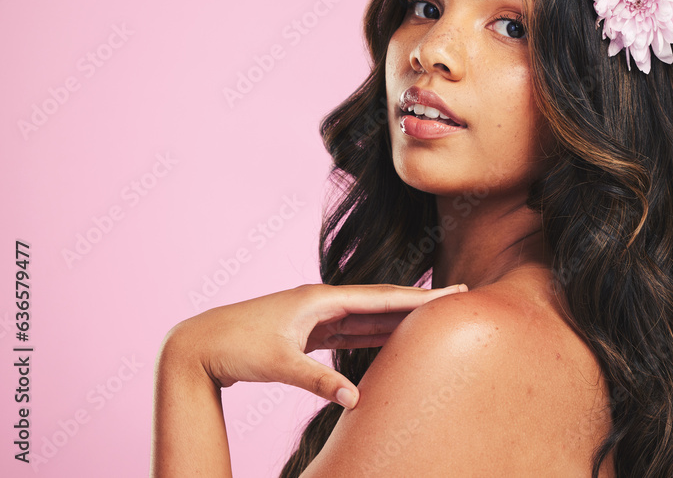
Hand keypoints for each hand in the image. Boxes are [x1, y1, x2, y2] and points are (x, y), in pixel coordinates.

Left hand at [159, 283, 467, 408]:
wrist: (198, 344)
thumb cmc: (236, 347)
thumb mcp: (280, 365)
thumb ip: (320, 381)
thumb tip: (356, 400)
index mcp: (321, 300)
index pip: (382, 298)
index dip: (419, 298)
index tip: (452, 291)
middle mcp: (322, 301)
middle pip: (380, 302)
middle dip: (418, 302)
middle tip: (455, 297)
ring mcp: (314, 315)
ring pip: (366, 316)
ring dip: (397, 318)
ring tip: (431, 318)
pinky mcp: (306, 330)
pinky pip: (349, 330)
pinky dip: (371, 333)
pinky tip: (388, 336)